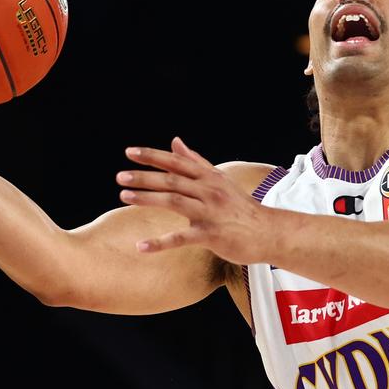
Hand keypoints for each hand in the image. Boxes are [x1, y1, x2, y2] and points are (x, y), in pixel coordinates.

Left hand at [116, 137, 275, 263]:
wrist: (268, 232)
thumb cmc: (241, 207)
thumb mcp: (219, 179)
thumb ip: (195, 161)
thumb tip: (175, 141)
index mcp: (209, 177)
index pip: (177, 162)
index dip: (153, 156)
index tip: (130, 152)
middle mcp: (209, 191)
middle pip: (172, 180)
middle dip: (145, 177)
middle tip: (120, 176)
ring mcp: (210, 213)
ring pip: (175, 202)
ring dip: (148, 199)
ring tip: (124, 197)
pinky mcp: (211, 235)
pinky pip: (181, 238)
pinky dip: (160, 243)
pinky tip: (141, 246)